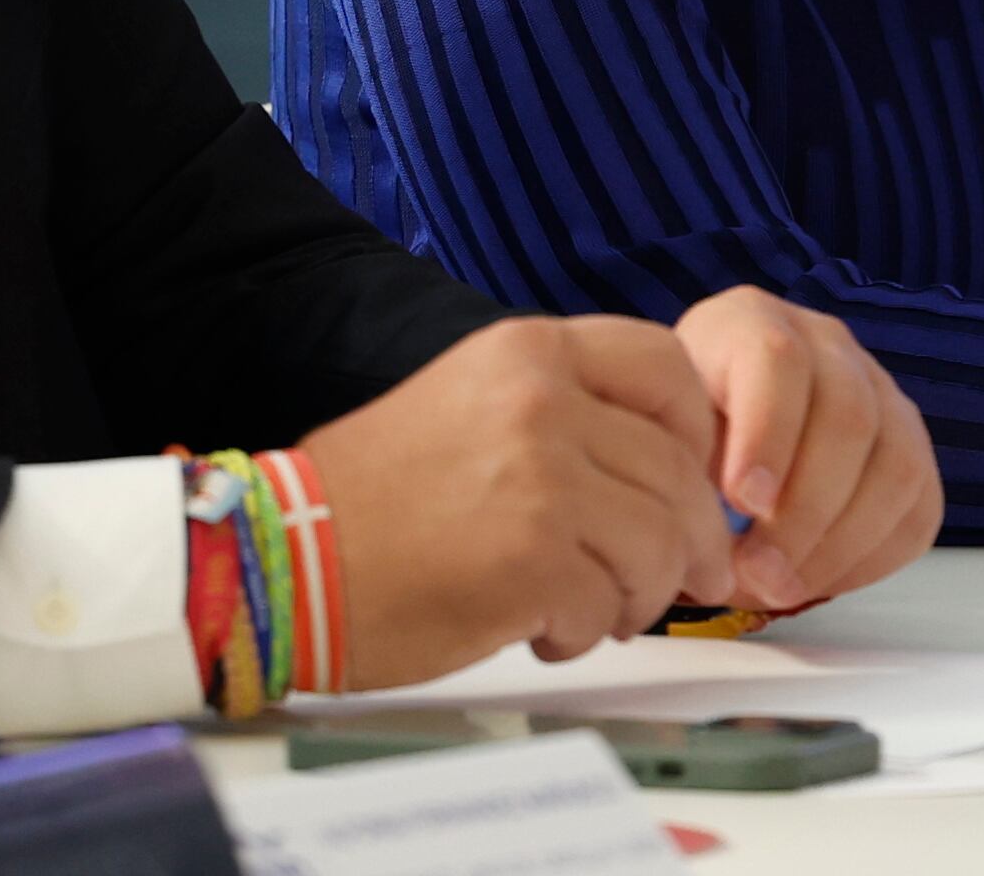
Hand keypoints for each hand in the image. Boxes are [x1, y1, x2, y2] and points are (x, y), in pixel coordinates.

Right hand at [299, 316, 736, 683]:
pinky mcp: (533, 559)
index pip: (667, 367)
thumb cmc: (371, 498)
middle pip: (677, 472)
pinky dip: (585, 631)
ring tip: (588, 607)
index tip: (693, 479)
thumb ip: (564, 412)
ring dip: (637, 594)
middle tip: (679, 579)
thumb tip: (661, 465)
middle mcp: (542, 401)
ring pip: (660, 545)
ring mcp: (542, 478)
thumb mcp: (471, 404)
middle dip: (688, 541)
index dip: (698, 434)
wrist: (285, 557)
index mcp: (527, 352)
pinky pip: (609, 606)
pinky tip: (542, 626)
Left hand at [669, 287, 942, 609]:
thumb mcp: (661, 428)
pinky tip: (818, 579)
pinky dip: (872, 558)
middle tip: (757, 572)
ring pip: (895, 466)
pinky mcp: (910, 447)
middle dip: (804, 512)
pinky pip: (917, 508)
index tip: (741, 501)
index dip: (767, 432)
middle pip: (848, 417)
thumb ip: (682, 464)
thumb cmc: (679, 429)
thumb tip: (709, 536)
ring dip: (839, 544)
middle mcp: (827, 345)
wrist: (712, 422)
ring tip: (782, 587)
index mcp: (751, 321)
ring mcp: (880, 392)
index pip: (778, 360)